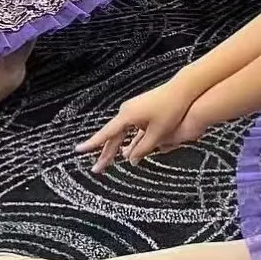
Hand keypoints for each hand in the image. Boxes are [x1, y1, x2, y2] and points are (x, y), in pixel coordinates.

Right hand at [77, 80, 201, 172]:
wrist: (182, 90)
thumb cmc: (171, 109)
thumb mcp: (157, 134)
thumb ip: (143, 149)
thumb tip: (131, 160)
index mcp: (127, 116)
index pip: (106, 134)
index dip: (92, 144)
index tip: (79, 150)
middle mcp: (126, 112)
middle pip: (112, 136)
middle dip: (105, 154)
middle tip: (97, 169)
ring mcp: (132, 110)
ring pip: (120, 133)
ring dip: (116, 148)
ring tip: (107, 163)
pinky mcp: (139, 110)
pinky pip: (128, 129)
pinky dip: (126, 140)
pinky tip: (125, 151)